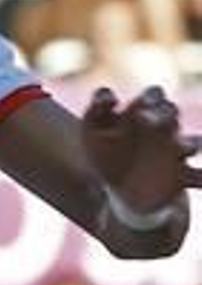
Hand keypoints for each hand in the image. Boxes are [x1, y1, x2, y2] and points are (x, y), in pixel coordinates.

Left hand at [82, 86, 201, 212]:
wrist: (118, 189)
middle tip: (148, 120)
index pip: (153, 96)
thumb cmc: (106, 153)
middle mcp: (165, 129)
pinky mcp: (183, 176)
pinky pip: (200, 176)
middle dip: (164, 114)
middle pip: (171, 114)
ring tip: (186, 148)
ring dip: (189, 143)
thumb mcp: (92, 131)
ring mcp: (176, 152)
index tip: (142, 104)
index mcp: (144, 112)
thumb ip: (97, 108)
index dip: (151, 97)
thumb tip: (112, 95)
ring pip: (191, 142)